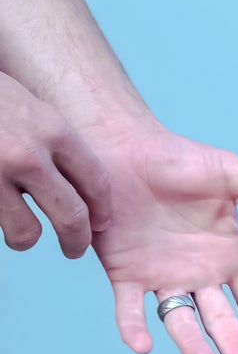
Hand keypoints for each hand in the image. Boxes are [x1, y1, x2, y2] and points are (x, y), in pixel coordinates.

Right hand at [0, 73, 111, 256]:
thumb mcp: (28, 105)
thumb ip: (51, 141)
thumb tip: (74, 183)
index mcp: (52, 130)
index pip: (95, 180)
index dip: (102, 209)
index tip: (99, 223)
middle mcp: (28, 156)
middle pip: (71, 216)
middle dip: (76, 240)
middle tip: (74, 248)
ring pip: (26, 232)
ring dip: (24, 238)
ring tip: (19, 233)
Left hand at [85, 116, 237, 353]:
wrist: (122, 148)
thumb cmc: (178, 158)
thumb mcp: (231, 175)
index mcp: (228, 257)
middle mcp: (198, 275)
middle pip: (221, 321)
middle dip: (233, 347)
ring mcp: (161, 277)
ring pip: (180, 321)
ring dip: (192, 345)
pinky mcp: (124, 274)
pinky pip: (129, 308)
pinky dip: (134, 327)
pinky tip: (142, 345)